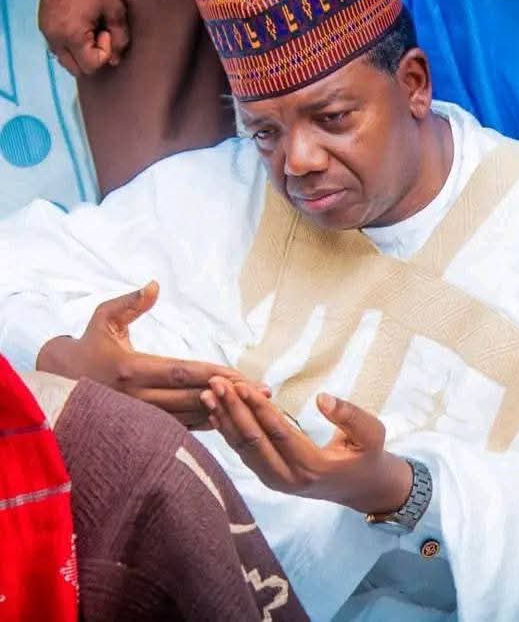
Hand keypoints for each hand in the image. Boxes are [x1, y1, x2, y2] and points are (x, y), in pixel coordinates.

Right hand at [36, 281, 268, 427]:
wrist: (60, 384)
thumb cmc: (88, 345)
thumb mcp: (104, 318)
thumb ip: (130, 302)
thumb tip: (154, 285)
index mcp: (131, 369)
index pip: (179, 372)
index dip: (211, 374)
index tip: (239, 374)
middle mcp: (137, 398)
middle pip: (191, 399)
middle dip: (229, 395)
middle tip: (262, 394)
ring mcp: (140, 417)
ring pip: (189, 419)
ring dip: (224, 413)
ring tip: (256, 409)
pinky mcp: (143, 427)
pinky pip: (180, 429)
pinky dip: (205, 425)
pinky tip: (232, 420)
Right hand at [39, 0, 129, 75]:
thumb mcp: (115, 10)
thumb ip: (120, 38)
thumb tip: (116, 60)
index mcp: (72, 35)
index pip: (91, 66)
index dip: (105, 53)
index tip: (106, 31)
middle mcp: (55, 38)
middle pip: (77, 69)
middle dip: (93, 58)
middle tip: (100, 34)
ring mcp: (46, 33)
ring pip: (66, 61)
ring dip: (81, 54)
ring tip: (90, 30)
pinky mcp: (43, 25)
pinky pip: (58, 49)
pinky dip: (71, 47)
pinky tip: (80, 28)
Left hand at [202, 379, 412, 513]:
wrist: (362, 487)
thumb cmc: (368, 455)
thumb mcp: (372, 433)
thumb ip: (351, 416)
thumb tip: (322, 398)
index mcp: (313, 467)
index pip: (279, 434)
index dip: (258, 409)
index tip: (241, 385)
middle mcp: (289, 479)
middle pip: (253, 443)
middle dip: (233, 411)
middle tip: (216, 383)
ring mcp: (276, 482)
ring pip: (243, 450)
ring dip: (225, 420)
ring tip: (209, 394)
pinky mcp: (269, 478)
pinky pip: (244, 454)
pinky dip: (228, 432)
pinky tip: (215, 413)